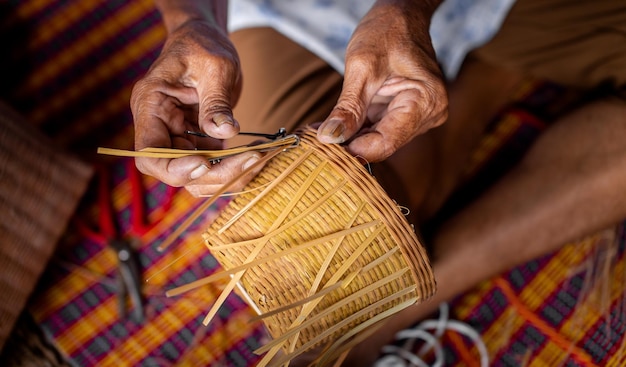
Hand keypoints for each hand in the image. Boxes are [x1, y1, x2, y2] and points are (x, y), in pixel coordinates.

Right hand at [131, 19, 261, 196]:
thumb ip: (216, 101)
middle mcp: (160, 129)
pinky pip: (215, 167)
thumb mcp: (214, 66)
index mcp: (150, 107)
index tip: (205, 164)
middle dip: (215, 173)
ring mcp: (179, 139)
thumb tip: (225, 132)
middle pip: (178, 173)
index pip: (150, 155)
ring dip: (229, 175)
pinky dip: (236, 167)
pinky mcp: (200, 143)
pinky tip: (258, 153)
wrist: (206, 42)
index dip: (174, 169)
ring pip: (198, 177)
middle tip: (252, 158)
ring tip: (259, 157)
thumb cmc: (203, 45)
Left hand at [317, 0, 447, 161]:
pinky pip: (379, 129)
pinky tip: (335, 124)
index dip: (354, 149)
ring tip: (321, 129)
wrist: (400, 16)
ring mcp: (420, 116)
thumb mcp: (362, 68)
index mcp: (426, 102)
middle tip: (317, 138)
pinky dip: (357, 129)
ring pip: (379, 139)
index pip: (387, 142)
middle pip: (383, 143)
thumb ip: (348, 107)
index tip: (324, 148)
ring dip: (351, 137)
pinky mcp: (406, 115)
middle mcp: (429, 114)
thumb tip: (330, 138)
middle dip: (350, 143)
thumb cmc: (386, 31)